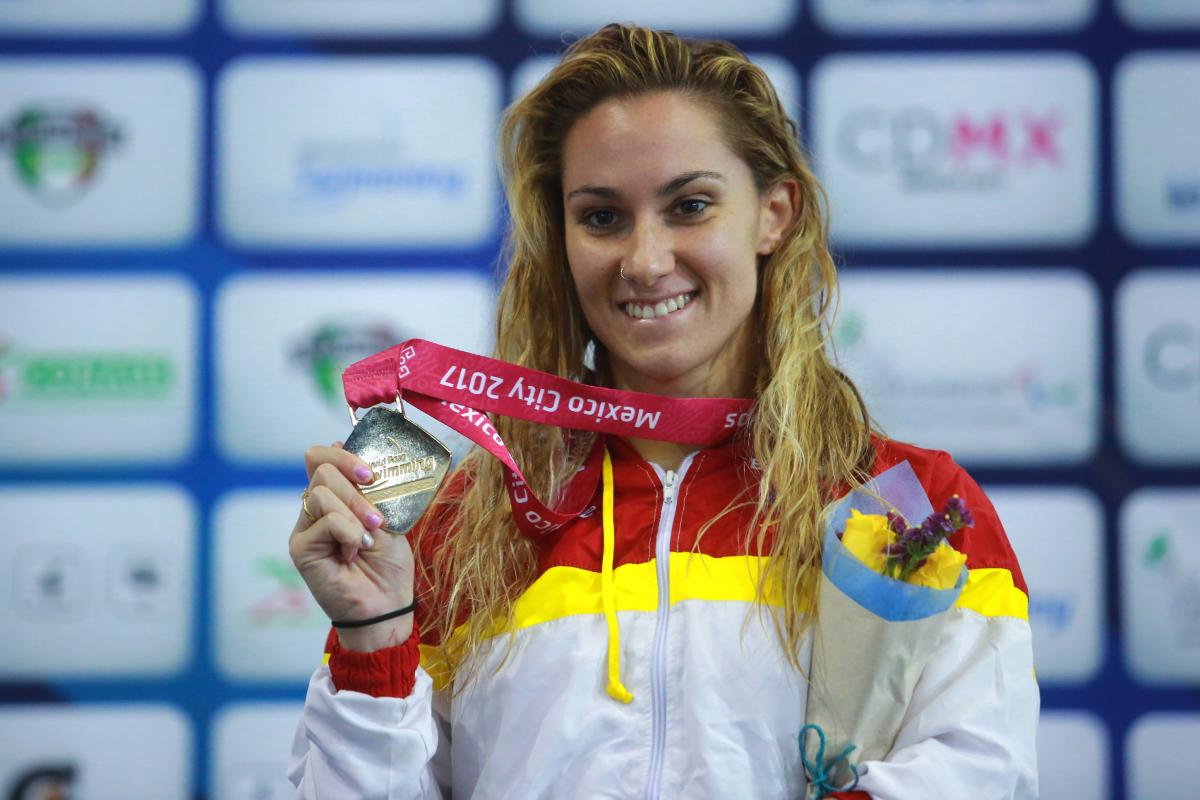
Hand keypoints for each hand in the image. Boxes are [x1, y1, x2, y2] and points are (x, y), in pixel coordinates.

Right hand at [289, 442, 413, 651]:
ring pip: (321, 492)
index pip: (322, 456)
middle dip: (357, 489)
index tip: (371, 474)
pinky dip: (349, 533)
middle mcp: (315, 509)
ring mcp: (305, 528)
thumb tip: (346, 447)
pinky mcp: (300, 548)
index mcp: (336, 496)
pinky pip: (325, 521)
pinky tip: (355, 552)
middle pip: (321, 468)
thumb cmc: (389, 566)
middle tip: (377, 518)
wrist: (386, 606)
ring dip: (355, 512)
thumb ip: (368, 489)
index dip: (344, 456)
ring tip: (369, 538)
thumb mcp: (387, 517)